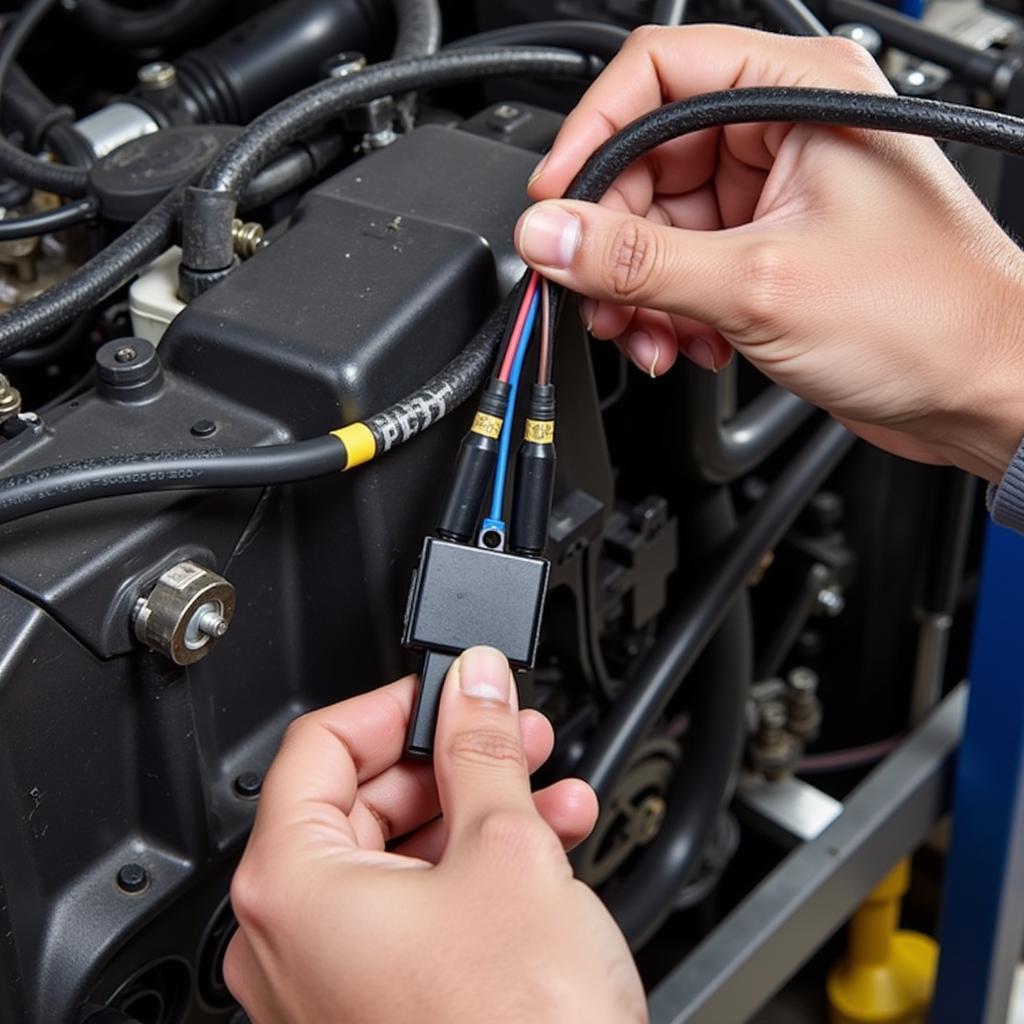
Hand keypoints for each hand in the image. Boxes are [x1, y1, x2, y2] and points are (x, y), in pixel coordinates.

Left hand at [223, 645, 646, 1023]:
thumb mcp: (505, 851)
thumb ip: (482, 748)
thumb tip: (474, 685)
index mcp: (292, 887)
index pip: (320, 744)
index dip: (395, 704)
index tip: (452, 689)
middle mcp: (294, 940)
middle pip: (363, 799)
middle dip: (451, 758)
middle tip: (511, 733)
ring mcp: (335, 982)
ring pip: (403, 856)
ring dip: (479, 811)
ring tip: (547, 789)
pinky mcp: (383, 1007)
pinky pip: (418, 912)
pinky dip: (477, 870)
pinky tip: (544, 846)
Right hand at [515, 24, 1023, 482]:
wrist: (978, 390)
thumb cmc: (926, 317)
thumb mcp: (757, 284)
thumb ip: (638, 261)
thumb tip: (551, 235)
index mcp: (797, 93)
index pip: (654, 75)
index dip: (591, 136)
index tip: (555, 202)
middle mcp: (781, 133)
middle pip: (645, 161)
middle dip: (613, 241)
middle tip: (595, 293)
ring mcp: (771, 195)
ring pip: (657, 225)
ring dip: (638, 290)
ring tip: (648, 335)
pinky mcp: (764, 250)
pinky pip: (682, 266)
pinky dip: (669, 310)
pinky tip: (687, 344)